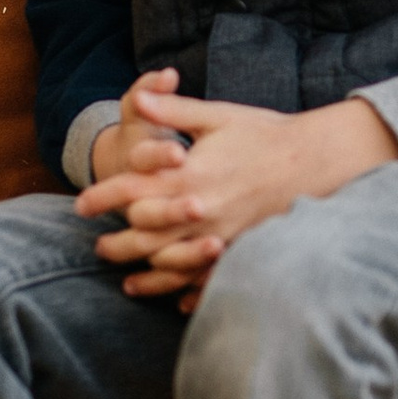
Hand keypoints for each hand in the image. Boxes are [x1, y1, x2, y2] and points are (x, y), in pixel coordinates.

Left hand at [80, 87, 397, 297]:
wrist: (316, 158)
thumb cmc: (264, 133)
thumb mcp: (217, 116)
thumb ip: (173, 111)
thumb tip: (138, 97)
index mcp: (191, 174)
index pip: (133, 190)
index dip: (103, 197)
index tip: (81, 204)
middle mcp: (202, 209)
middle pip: (146, 234)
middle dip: (118, 243)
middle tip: (98, 248)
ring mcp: (223, 233)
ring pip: (174, 262)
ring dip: (147, 273)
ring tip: (127, 281)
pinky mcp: (243, 248)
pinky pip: (209, 277)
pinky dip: (189, 291)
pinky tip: (175, 301)